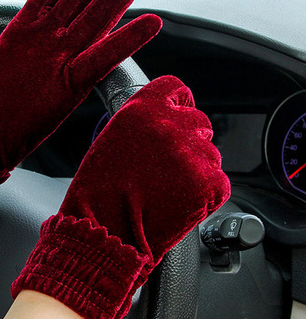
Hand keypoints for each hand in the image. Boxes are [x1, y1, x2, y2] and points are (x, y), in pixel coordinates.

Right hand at [12, 76, 229, 318]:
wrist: (104, 229)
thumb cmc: (99, 192)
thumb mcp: (111, 141)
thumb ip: (141, 124)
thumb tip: (162, 122)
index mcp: (142, 109)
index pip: (175, 88)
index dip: (179, 102)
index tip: (181, 111)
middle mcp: (170, 125)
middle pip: (198, 120)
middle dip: (189, 138)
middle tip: (172, 163)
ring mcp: (191, 154)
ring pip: (210, 153)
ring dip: (197, 168)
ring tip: (170, 188)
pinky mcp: (207, 183)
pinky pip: (219, 182)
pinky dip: (206, 193)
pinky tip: (181, 201)